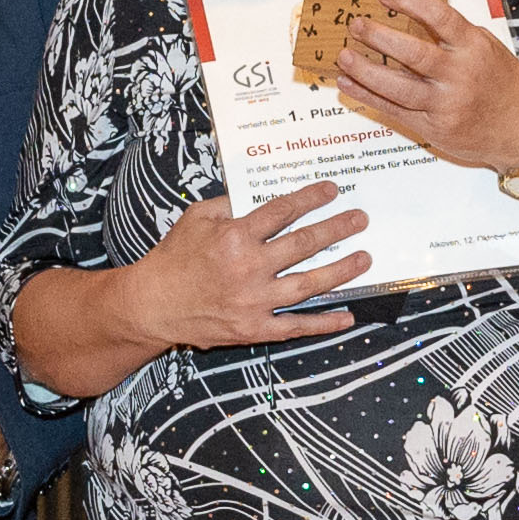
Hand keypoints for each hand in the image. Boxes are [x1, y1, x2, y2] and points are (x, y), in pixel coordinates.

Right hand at [129, 181, 369, 351]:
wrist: (153, 305)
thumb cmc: (173, 258)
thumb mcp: (196, 218)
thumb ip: (228, 204)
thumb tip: (257, 195)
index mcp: (236, 236)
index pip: (283, 211)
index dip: (311, 198)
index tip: (332, 191)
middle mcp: (250, 267)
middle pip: (304, 243)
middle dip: (337, 228)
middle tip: (360, 219)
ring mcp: (255, 301)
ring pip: (309, 283)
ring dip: (341, 271)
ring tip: (364, 258)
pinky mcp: (255, 328)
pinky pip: (296, 326)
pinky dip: (323, 323)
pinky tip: (347, 316)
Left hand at [332, 0, 518, 173]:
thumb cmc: (504, 86)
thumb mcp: (486, 48)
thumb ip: (453, 34)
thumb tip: (412, 13)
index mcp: (474, 47)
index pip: (439, 17)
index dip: (409, 1)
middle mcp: (460, 75)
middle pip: (413, 54)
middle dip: (379, 37)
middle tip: (356, 24)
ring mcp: (446, 104)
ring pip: (398, 87)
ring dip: (366, 71)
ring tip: (344, 57)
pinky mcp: (434, 127)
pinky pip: (395, 110)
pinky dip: (369, 96)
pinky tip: (350, 84)